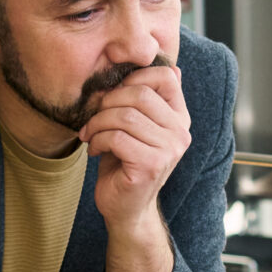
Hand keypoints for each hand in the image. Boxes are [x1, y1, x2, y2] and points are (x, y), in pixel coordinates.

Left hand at [78, 60, 188, 233]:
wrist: (125, 207)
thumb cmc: (125, 163)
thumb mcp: (134, 125)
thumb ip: (144, 99)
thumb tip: (164, 64)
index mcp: (179, 117)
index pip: (165, 76)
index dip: (134, 77)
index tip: (113, 95)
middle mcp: (180, 132)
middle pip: (140, 94)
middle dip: (108, 102)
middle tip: (93, 117)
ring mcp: (169, 149)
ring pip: (125, 115)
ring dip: (99, 123)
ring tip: (91, 135)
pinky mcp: (152, 165)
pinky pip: (117, 137)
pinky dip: (98, 141)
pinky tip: (95, 150)